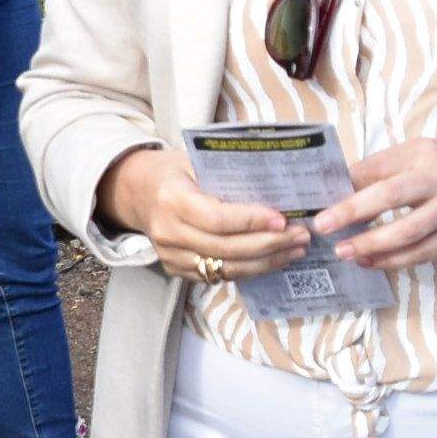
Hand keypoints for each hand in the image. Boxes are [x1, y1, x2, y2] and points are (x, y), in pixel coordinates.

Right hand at [90, 144, 308, 280]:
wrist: (135, 192)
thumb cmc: (174, 171)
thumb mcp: (195, 161)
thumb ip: (228, 175)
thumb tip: (279, 185)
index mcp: (172, 199)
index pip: (217, 218)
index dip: (252, 222)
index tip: (283, 220)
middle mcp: (168, 232)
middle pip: (226, 248)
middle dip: (269, 244)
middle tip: (301, 236)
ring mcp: (170, 256)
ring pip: (225, 269)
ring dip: (266, 262)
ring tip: (295, 250)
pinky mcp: (177, 271)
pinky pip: (218, 276)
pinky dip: (250, 270)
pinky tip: (273, 259)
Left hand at [313, 138, 436, 270]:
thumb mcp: (418, 155)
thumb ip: (382, 169)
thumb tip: (338, 188)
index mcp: (423, 154)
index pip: (379, 167)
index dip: (348, 184)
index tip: (319, 199)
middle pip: (392, 196)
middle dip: (354, 211)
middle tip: (322, 226)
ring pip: (408, 232)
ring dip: (371, 245)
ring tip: (343, 252)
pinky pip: (421, 254)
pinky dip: (393, 261)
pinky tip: (369, 262)